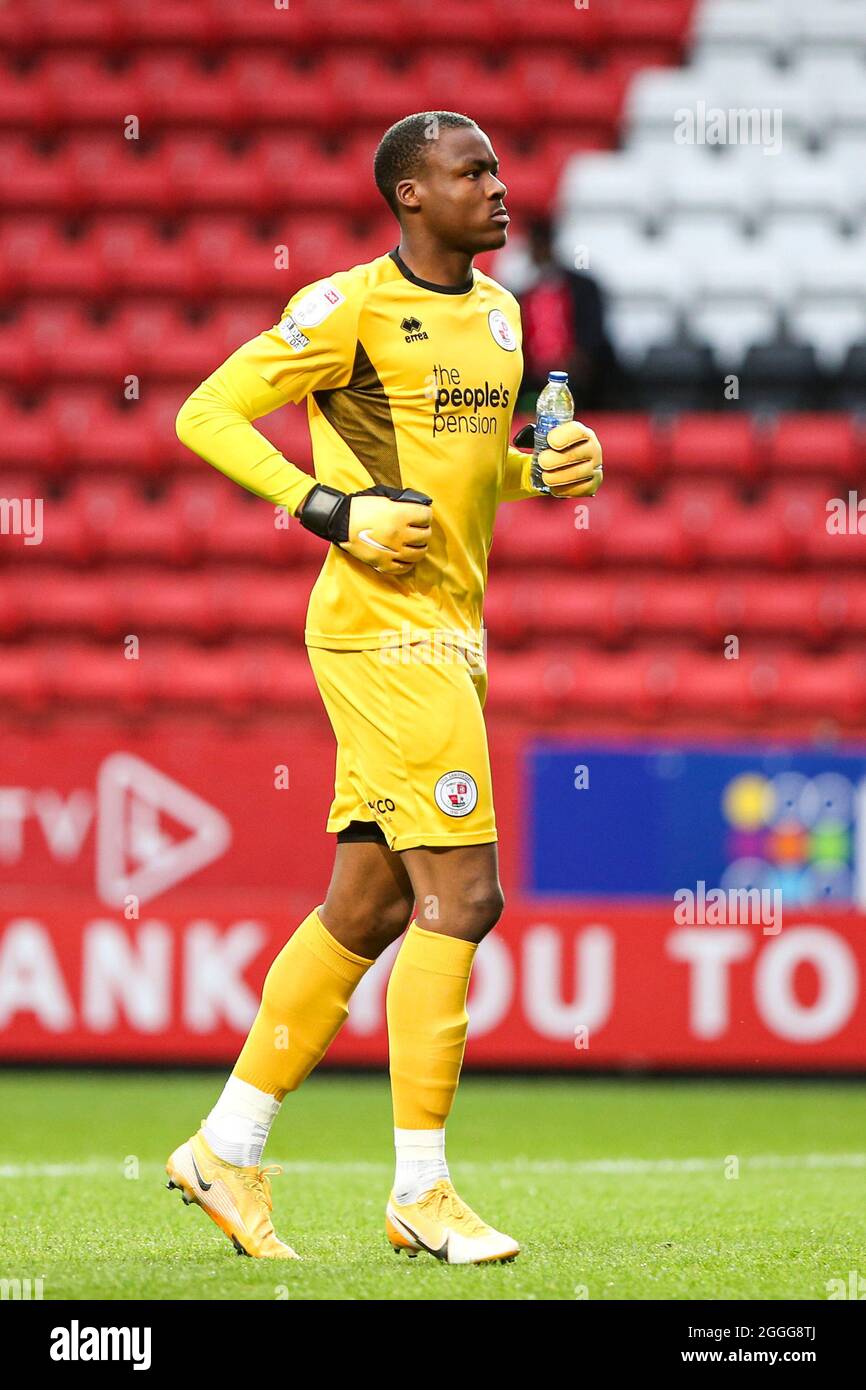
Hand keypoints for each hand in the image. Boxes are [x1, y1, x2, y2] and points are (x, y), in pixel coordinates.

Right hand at [298, 483, 431, 574]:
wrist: (338, 521)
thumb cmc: (360, 506)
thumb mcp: (383, 496)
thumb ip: (402, 500)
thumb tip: (419, 504)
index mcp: (399, 514)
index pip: (426, 515)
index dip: (425, 514)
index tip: (421, 515)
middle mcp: (399, 533)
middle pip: (425, 535)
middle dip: (423, 531)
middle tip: (418, 529)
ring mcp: (392, 551)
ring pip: (419, 553)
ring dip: (419, 548)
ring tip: (414, 544)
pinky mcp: (383, 563)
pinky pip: (404, 567)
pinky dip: (408, 563)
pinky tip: (405, 557)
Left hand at [537, 420, 602, 497]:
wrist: (550, 468)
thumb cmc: (543, 449)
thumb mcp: (537, 437)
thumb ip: (531, 433)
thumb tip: (516, 439)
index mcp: (581, 432)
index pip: (577, 431)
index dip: (564, 436)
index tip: (550, 442)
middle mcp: (592, 447)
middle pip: (576, 454)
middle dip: (556, 459)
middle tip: (542, 462)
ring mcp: (595, 466)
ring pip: (578, 473)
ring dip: (558, 476)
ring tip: (546, 477)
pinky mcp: (592, 484)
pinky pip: (581, 489)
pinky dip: (565, 489)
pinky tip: (554, 488)